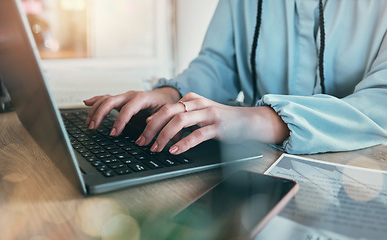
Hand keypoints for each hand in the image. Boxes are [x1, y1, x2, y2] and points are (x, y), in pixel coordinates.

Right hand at [83, 87, 180, 135]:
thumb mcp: (167, 113)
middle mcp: (131, 95)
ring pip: (106, 100)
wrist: (166, 97)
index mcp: (143, 98)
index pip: (128, 108)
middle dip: (100, 114)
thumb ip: (159, 119)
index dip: (120, 121)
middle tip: (94, 128)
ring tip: (89, 123)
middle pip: (111, 101)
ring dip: (95, 110)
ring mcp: (124, 97)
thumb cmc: (167, 106)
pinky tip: (86, 103)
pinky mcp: (121, 100)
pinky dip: (95, 101)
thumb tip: (148, 123)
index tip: (113, 133)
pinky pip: (105, 98)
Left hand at [135, 92, 289, 154]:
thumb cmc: (220, 120)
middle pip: (167, 112)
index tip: (139, 135)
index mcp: (190, 99)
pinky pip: (197, 135)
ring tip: (156, 148)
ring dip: (164, 136)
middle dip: (151, 128)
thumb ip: (179, 118)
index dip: (149, 122)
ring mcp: (208, 114)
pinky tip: (174, 150)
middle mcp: (197, 104)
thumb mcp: (198, 115)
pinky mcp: (218, 127)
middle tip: (142, 142)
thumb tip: (154, 124)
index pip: (164, 108)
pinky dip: (183, 143)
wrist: (248, 121)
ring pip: (179, 121)